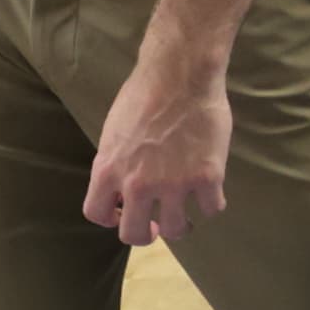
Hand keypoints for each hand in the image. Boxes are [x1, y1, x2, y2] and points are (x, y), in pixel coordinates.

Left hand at [84, 39, 232, 245]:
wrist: (180, 75)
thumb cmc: (144, 93)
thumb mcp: (114, 131)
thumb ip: (116, 162)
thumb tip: (122, 182)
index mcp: (109, 170)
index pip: (96, 214)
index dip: (110, 219)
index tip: (123, 215)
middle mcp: (138, 184)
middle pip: (134, 235)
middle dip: (146, 233)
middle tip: (157, 225)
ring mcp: (175, 184)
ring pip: (177, 230)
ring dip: (181, 226)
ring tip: (188, 217)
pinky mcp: (208, 177)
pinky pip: (212, 208)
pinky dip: (212, 204)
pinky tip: (212, 193)